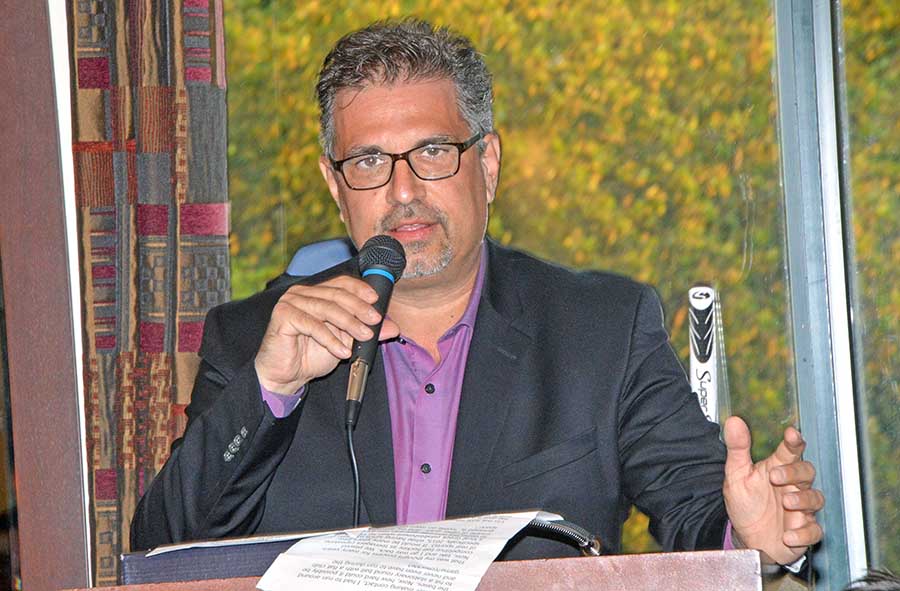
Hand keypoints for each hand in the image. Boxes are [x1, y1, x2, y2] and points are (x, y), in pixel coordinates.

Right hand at [254, 275, 399, 393]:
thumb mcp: (346, 342)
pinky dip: (330, 339)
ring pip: (327, 308)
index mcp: (316, 293)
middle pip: (336, 295)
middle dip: (359, 308)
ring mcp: (290, 302)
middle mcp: (301, 293)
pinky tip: (342, 352)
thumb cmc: (311, 356)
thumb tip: (393, 328)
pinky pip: (312, 325)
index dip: (360, 289)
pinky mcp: (282, 316)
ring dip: (349, 324)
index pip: (341, 283)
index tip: (376, 301)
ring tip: (364, 337)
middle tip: (375, 321)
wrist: (286, 376)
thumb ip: (366, 333)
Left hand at [723, 416, 823, 564]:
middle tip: (775, 476)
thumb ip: (737, 449)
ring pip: (815, 498)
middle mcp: (792, 486)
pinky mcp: (804, 531)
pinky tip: (788, 535)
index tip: (792, 434)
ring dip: (803, 500)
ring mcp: (801, 509)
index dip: (794, 441)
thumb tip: (734, 421)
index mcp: (777, 469)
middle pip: (807, 472)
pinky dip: (803, 533)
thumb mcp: (737, 475)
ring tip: (786, 502)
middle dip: (795, 472)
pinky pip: (813, 531)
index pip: (790, 451)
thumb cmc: (746, 504)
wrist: (747, 538)